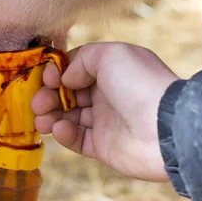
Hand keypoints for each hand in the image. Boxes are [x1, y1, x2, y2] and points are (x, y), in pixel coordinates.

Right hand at [32, 42, 177, 180]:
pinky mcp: (102, 146)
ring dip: (50, 116)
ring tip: (42, 120)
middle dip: (48, 97)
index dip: (57, 73)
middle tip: (37, 103)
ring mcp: (104, 121)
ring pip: (68, 117)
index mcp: (111, 70)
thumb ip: (82, 59)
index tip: (47, 79)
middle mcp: (107, 94)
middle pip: (67, 94)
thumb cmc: (139, 84)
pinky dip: (64, 134)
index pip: (74, 70)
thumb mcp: (111, 54)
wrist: (164, 128)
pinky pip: (76, 140)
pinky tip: (60, 129)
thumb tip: (66, 78)